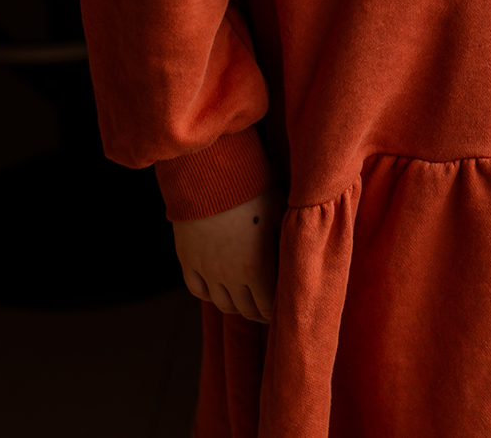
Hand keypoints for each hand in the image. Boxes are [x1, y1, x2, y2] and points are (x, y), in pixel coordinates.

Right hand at [172, 187, 280, 324]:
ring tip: (247, 302)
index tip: (284, 309)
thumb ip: (289, 240)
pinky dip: (210, 295)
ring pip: (222, 304)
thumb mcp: (281, 214)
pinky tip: (220, 290)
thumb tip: (302, 256)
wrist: (210, 176)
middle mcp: (229, 276)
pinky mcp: (188, 260)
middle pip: (246, 310)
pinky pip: (198, 290)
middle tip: (268, 310)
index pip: (268, 306)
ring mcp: (206, 270)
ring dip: (237, 307)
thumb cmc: (253, 191)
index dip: (278, 312)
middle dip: (260, 313)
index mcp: (256, 268)